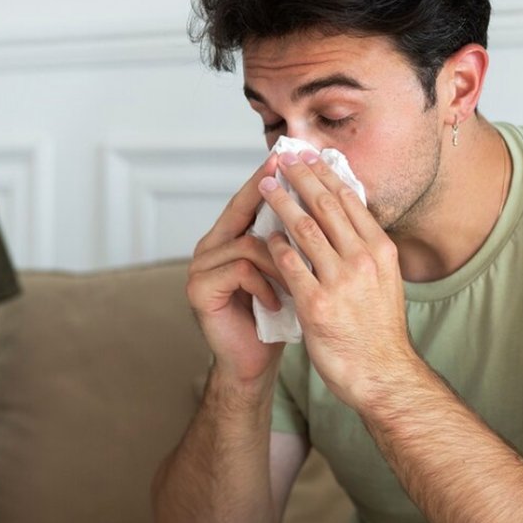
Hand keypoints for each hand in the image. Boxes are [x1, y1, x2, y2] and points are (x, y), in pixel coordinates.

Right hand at [187, 153, 288, 383]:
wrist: (253, 364)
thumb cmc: (277, 318)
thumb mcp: (290, 272)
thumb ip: (292, 240)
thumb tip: (324, 200)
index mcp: (230, 239)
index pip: (249, 200)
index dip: (267, 179)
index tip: (289, 157)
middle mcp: (210, 247)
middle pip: (239, 210)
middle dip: (267, 194)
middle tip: (285, 176)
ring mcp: (200, 267)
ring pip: (247, 243)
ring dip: (279, 261)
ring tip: (298, 281)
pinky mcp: (198, 289)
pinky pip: (239, 270)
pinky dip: (265, 284)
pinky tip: (277, 303)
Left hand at [259, 150, 412, 408]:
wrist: (381, 374)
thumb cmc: (378, 330)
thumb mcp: (384, 280)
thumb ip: (366, 249)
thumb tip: (348, 214)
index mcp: (381, 251)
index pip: (350, 201)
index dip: (326, 175)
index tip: (308, 157)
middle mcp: (364, 260)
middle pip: (327, 205)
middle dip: (302, 178)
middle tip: (282, 160)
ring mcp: (341, 281)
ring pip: (306, 228)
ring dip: (283, 203)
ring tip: (267, 187)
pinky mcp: (317, 304)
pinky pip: (289, 264)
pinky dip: (275, 244)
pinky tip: (265, 234)